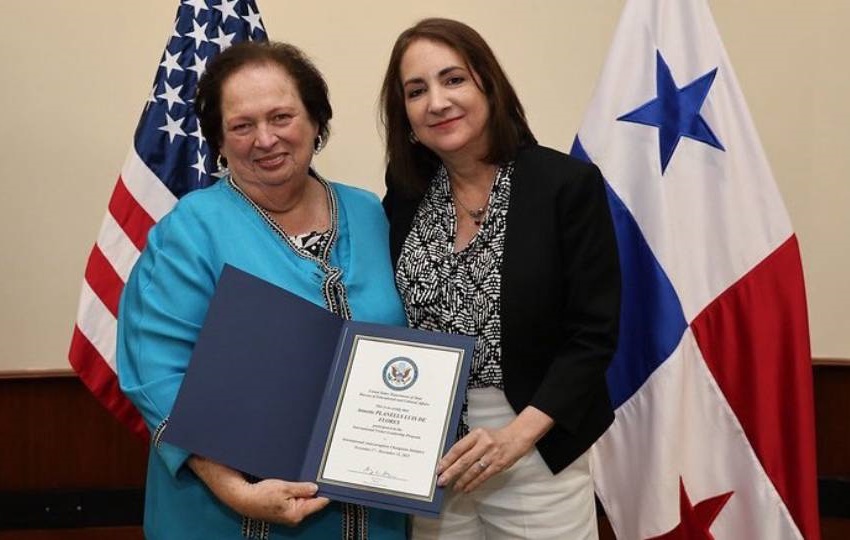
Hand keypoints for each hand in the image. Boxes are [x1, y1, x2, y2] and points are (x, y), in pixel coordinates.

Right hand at [188, 455, 329, 525]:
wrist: (243, 497)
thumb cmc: (260, 494)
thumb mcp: (284, 487)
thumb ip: (302, 488)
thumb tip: (315, 487)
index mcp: (297, 513)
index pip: (319, 502)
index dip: (327, 491)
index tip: (334, 481)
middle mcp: (294, 516)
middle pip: (313, 501)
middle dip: (315, 489)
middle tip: (320, 474)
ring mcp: (289, 513)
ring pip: (304, 499)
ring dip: (305, 489)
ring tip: (306, 478)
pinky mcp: (284, 509)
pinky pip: (296, 499)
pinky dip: (298, 492)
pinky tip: (296, 483)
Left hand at [436, 406, 553, 492]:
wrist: (517, 437)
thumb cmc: (496, 437)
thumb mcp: (480, 434)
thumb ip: (467, 445)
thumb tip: (450, 459)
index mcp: (477, 434)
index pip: (458, 448)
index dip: (447, 459)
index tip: (439, 467)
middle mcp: (484, 444)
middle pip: (464, 460)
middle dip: (451, 472)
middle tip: (442, 480)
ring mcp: (492, 455)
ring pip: (473, 470)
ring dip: (462, 480)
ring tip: (453, 487)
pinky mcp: (498, 465)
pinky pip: (483, 476)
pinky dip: (474, 483)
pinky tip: (466, 488)